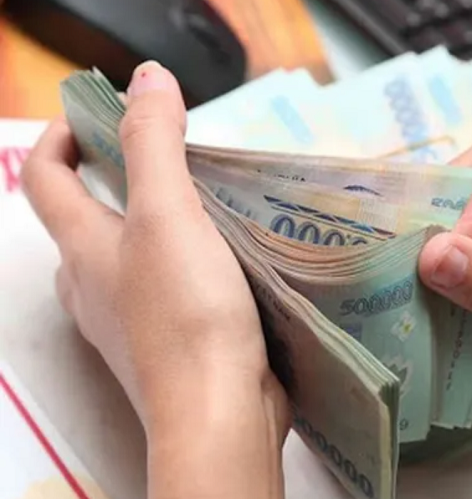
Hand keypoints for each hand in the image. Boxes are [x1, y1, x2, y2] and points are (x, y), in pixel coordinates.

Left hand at [23, 62, 287, 498]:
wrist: (217, 410)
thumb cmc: (186, 311)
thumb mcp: (167, 213)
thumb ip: (154, 143)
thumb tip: (147, 78)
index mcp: (82, 248)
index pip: (44, 178)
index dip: (60, 136)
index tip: (97, 111)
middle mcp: (94, 284)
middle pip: (87, 217)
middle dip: (118, 177)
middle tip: (171, 153)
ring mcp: (130, 317)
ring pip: (131, 254)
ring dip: (158, 221)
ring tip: (209, 199)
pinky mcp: (169, 340)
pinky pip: (166, 285)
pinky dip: (187, 260)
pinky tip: (230, 256)